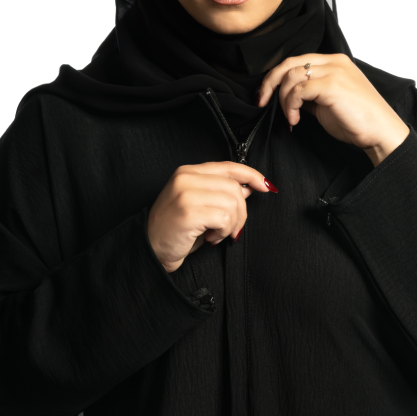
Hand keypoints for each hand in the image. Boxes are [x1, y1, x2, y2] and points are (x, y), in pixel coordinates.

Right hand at [147, 161, 276, 272]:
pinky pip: (224, 218)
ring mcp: (186, 193)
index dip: (251, 175)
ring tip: (216, 233)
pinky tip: (210, 238)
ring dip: (231, 224)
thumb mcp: (200, 206)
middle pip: (234, 188)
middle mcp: (186, 178)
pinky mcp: (188, 211)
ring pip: (232, 203)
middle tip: (231, 230)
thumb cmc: (174, 230)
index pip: (228, 167)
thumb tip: (248, 187)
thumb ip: (221, 193)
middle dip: (241, 213)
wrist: (149, 249)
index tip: (266, 186)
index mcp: (188, 172)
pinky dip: (223, 232)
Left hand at [256, 54, 408, 165]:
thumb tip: (289, 98)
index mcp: (334, 62)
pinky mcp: (332, 85)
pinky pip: (298, 90)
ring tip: (290, 117)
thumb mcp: (328, 104)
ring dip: (283, 100)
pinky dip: (291, 106)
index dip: (276, 77)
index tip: (266, 95)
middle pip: (289, 63)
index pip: (297, 61)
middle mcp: (334, 62)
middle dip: (270, 83)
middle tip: (262, 102)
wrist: (381, 132)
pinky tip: (295, 120)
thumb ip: (310, 95)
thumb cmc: (358, 121)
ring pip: (291, 76)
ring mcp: (334, 71)